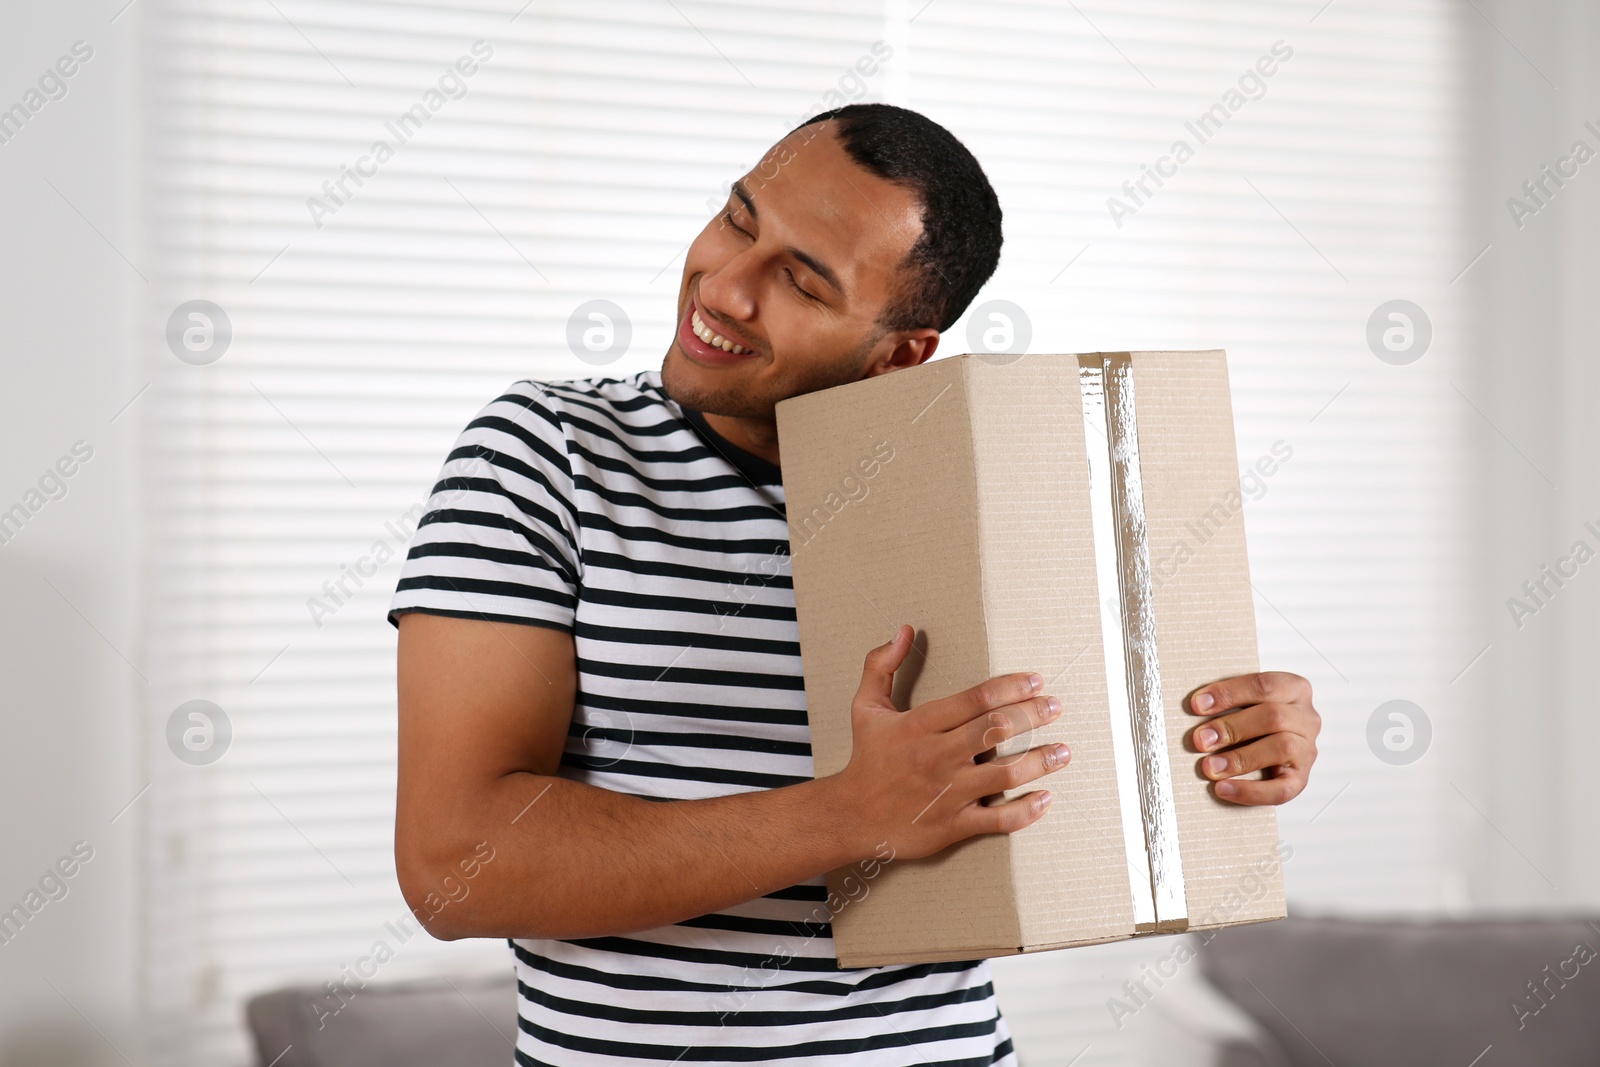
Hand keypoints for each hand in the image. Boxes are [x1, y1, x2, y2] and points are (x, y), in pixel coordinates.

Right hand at [832, 624, 1071, 860]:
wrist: (851, 816)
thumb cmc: (866, 759)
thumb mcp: (865, 707)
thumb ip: (882, 665)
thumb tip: (904, 630)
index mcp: (919, 725)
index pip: (975, 699)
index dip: (1011, 687)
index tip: (1036, 681)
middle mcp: (936, 756)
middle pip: (995, 730)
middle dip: (1033, 716)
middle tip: (1056, 707)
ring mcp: (947, 793)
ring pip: (1004, 774)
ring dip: (1040, 761)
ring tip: (1064, 751)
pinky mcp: (953, 825)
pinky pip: (998, 820)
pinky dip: (1026, 811)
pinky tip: (1046, 798)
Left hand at [1185, 671, 1318, 804]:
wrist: (1270, 753)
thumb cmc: (1253, 721)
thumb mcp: (1246, 704)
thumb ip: (1229, 703)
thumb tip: (1196, 708)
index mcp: (1294, 690)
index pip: (1264, 686)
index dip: (1229, 694)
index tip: (1198, 705)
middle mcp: (1306, 718)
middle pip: (1273, 717)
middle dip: (1232, 728)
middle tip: (1201, 739)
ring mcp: (1307, 750)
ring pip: (1281, 748)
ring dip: (1240, 758)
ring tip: (1210, 766)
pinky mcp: (1300, 780)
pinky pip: (1281, 789)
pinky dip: (1250, 791)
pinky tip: (1224, 789)